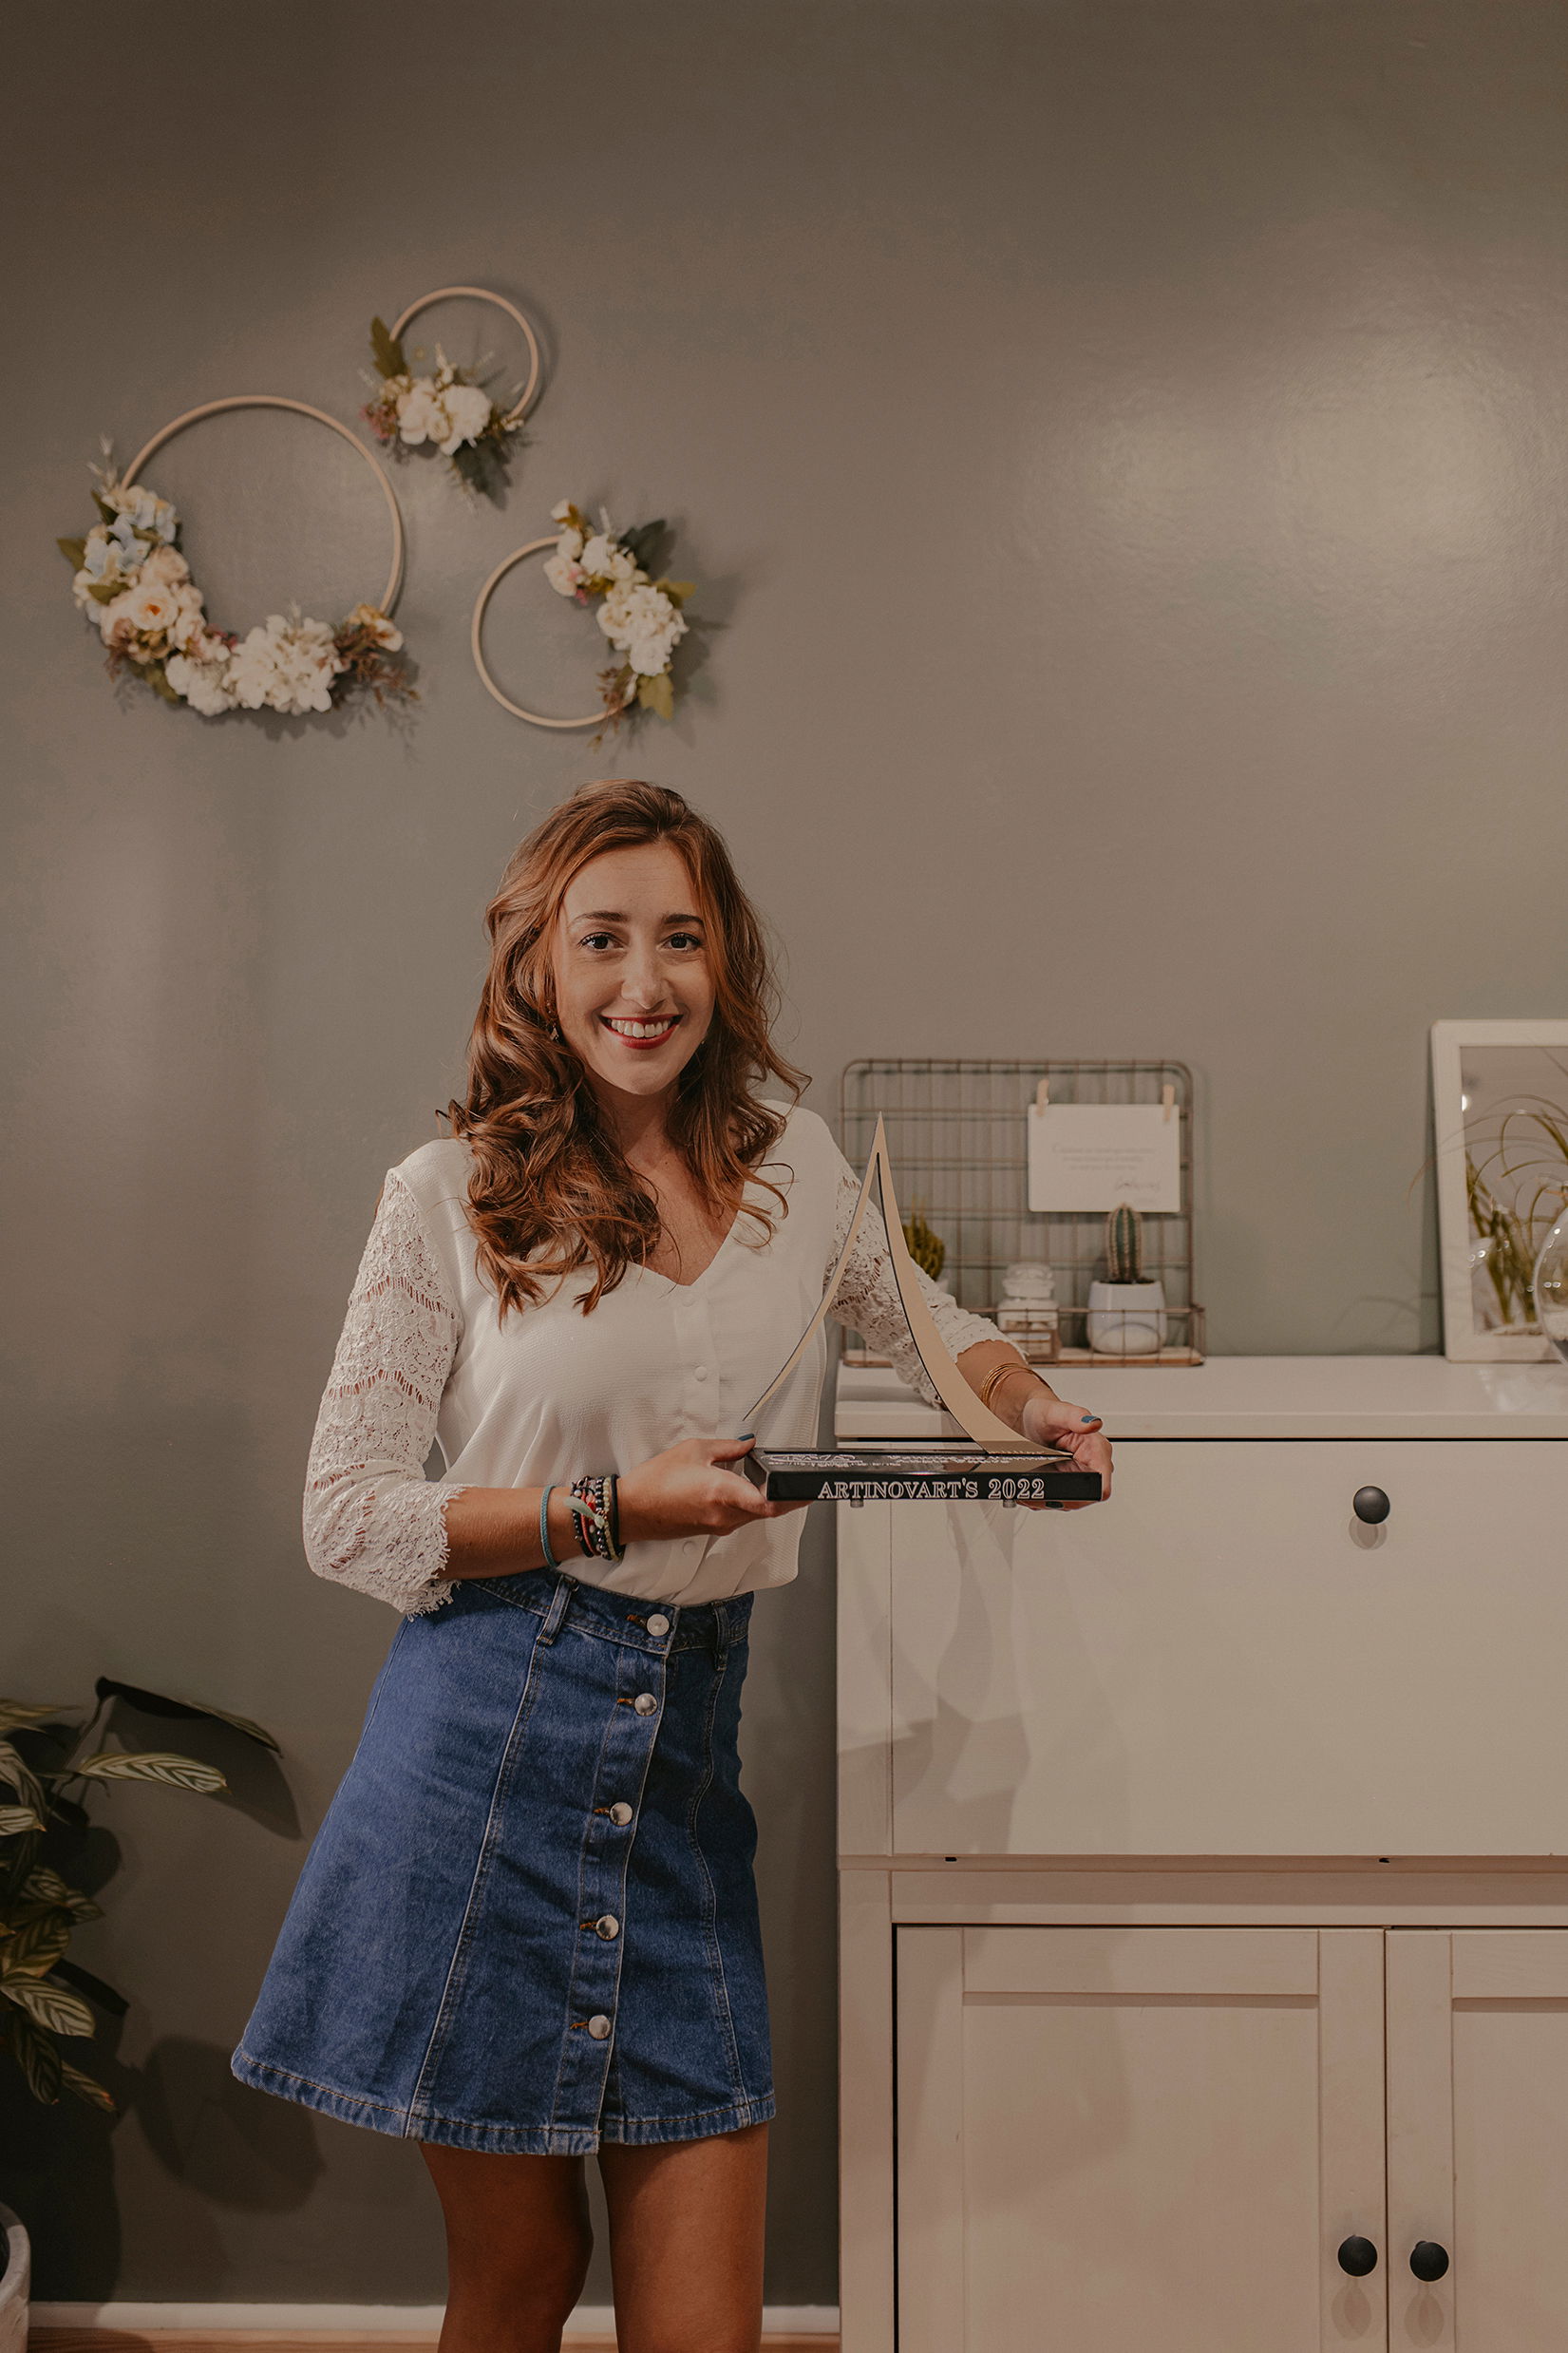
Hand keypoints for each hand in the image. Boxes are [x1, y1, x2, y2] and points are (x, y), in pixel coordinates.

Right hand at [615, 1436, 808, 1544]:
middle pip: (768, 1511)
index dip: (793, 1498)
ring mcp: (719, 1526)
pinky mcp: (712, 1530)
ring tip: (770, 1481)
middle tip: (796, 1482)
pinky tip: (742, 1489)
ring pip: (755, 1516)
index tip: (808, 1490)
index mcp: (723, 1493)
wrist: (631, 1510)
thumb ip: (727, 1448)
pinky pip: (740, 1518)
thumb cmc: (655, 1482)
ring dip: (766, 1501)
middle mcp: (725, 1515)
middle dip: (786, 1497)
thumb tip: (748, 1444)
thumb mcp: (693, 1451)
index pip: (770, 1503)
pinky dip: (748, 1505)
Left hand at [1017, 1390, 1112, 1509]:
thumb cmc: (1044, 1414)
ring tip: (1034, 1491)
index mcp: (1097, 1448)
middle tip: (1040, 1493)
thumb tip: (1093, 1423)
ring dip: (1054, 1499)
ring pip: (1074, 1500)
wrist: (1031, 1420)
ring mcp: (1082, 1473)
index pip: (1102, 1482)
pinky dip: (1048, 1497)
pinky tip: (1035, 1490)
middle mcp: (1093, 1463)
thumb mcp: (1055, 1412)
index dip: (1086, 1494)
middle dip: (1065, 1498)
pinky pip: (1063, 1497)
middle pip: (1087, 1496)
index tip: (1064, 1494)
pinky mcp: (1070, 1480)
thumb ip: (1074, 1416)